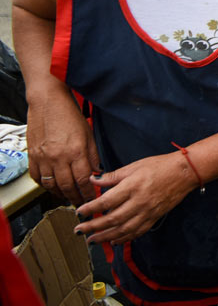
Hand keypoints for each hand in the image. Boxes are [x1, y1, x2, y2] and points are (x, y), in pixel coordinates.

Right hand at [26, 87, 99, 205]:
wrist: (48, 102)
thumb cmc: (70, 115)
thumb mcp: (89, 135)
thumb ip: (92, 156)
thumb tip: (97, 173)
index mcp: (76, 151)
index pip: (84, 180)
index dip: (88, 193)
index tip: (92, 199)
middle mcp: (59, 157)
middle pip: (68, 187)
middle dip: (76, 198)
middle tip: (81, 204)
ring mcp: (43, 158)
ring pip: (51, 185)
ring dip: (61, 195)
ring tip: (68, 198)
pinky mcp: (32, 156)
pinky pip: (38, 178)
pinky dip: (45, 185)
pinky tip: (52, 187)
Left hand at [74, 152, 197, 243]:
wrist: (185, 172)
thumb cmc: (160, 166)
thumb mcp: (134, 166)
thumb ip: (113, 176)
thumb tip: (93, 179)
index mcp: (132, 186)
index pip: (106, 201)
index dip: (91, 209)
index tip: (79, 212)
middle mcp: (139, 202)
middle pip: (112, 219)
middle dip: (93, 227)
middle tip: (79, 231)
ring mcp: (148, 212)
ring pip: (123, 230)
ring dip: (106, 237)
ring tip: (93, 240)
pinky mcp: (155, 217)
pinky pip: (137, 232)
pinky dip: (125, 239)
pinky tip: (114, 241)